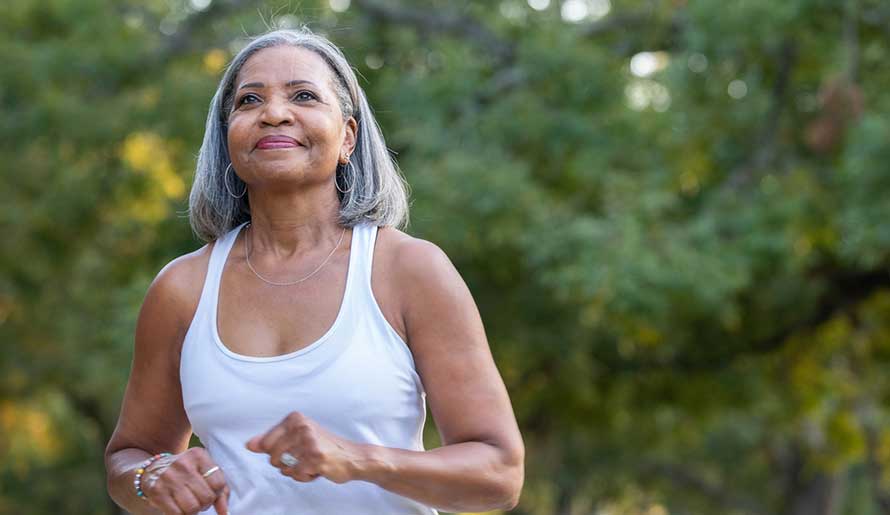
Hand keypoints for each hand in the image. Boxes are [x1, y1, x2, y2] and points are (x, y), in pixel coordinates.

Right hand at [142, 447, 229, 514]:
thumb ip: (221, 491)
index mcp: (198, 455)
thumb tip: (225, 513)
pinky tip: (178, 507)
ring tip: (189, 503)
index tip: (210, 492)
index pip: (218, 483)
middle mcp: (183, 464)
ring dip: (193, 511)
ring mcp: (169, 477)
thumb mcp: (204, 473)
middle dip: (205, 504)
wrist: (153, 470)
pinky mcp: (157, 491)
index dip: (217, 493)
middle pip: (206, 497)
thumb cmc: (186, 473)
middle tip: (198, 500)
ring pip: (192, 508)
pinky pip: (177, 514)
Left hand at [246, 411, 364, 483]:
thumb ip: (271, 440)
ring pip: (284, 467)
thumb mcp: (297, 437)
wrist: (352, 457)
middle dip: (286, 463)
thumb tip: (249, 444)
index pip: (266, 443)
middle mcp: (302, 427)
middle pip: (273, 457)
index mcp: (295, 418)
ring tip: (311, 462)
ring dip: (296, 470)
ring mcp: (309, 441)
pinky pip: (296, 474)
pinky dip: (304, 476)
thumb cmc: (324, 447)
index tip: (294, 448)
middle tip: (304, 456)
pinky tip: (317, 469)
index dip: (276, 452)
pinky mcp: (315, 457)